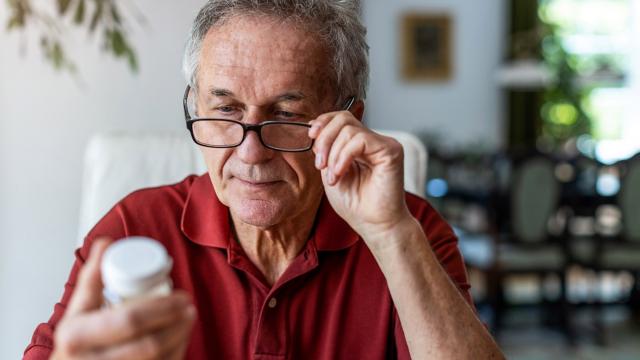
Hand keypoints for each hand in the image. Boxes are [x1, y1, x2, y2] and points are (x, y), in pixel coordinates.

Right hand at [51, 238, 195, 359]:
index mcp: (76, 336)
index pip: (129, 320)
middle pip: (148, 344)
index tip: (181, 295)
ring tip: (189, 317)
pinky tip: (181, 340)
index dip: (162, 307)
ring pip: (157, 359)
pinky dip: (176, 353)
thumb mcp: (77, 311)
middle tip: (189, 305)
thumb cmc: (77, 343)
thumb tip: (106, 243)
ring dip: (180, 337)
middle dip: (176, 322)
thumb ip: (92, 278)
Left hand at [308, 110, 412, 247]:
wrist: (374, 225)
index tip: (311, 137)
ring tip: (333, 177)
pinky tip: (340, 174)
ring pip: (349, 130)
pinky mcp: (391, 150)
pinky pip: (360, 140)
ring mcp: (384, 144)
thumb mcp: (331, 171)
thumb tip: (314, 128)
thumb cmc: (356, 204)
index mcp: (360, 144)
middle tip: (319, 164)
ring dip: (333, 154)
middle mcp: (374, 140)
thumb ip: (326, 150)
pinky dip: (344, 157)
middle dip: (324, 139)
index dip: (323, 122)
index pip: (341, 118)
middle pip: (343, 118)